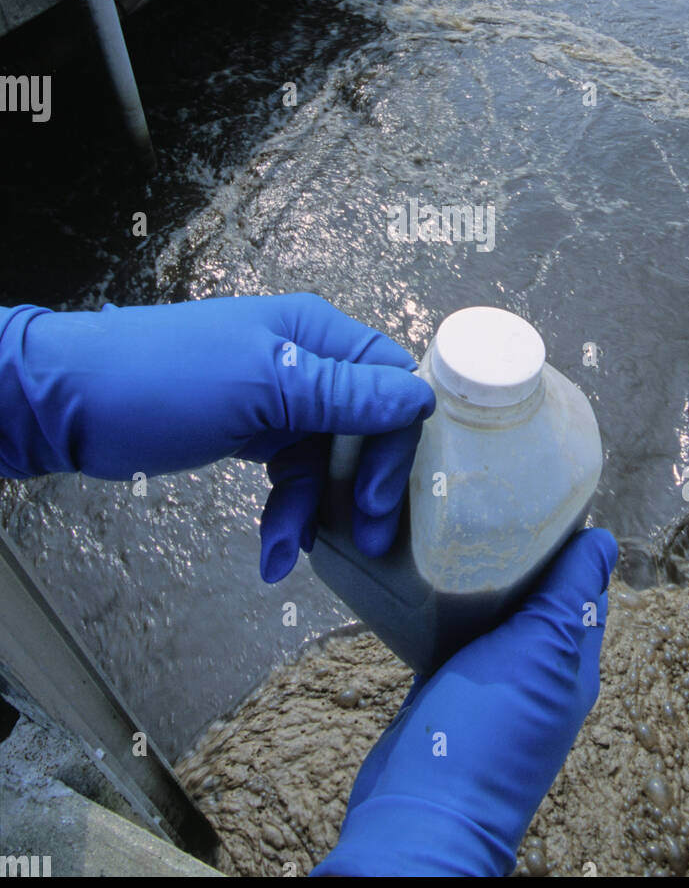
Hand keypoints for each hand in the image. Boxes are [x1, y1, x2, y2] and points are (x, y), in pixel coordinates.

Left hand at [0, 295, 434, 579]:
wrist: (69, 403)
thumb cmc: (164, 381)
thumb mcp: (263, 389)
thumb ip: (345, 395)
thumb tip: (421, 397)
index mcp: (316, 333)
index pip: (391, 382)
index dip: (397, 441)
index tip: (382, 498)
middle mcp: (306, 360)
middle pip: (368, 425)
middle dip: (365, 486)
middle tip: (367, 539)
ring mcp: (278, 396)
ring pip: (328, 459)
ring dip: (315, 510)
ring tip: (286, 554)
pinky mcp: (251, 429)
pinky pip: (290, 473)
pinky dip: (284, 513)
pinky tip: (271, 552)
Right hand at [311, 526, 617, 877]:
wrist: (421, 809)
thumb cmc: (490, 731)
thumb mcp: (543, 652)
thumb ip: (572, 597)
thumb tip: (604, 541)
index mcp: (572, 661)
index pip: (582, 587)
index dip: (569, 542)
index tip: (540, 492)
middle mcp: (536, 670)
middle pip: (535, 596)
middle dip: (521, 553)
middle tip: (491, 501)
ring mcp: (489, 682)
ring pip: (493, 613)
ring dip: (481, 578)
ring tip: (457, 528)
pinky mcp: (445, 686)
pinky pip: (452, 634)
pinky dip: (444, 606)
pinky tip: (425, 578)